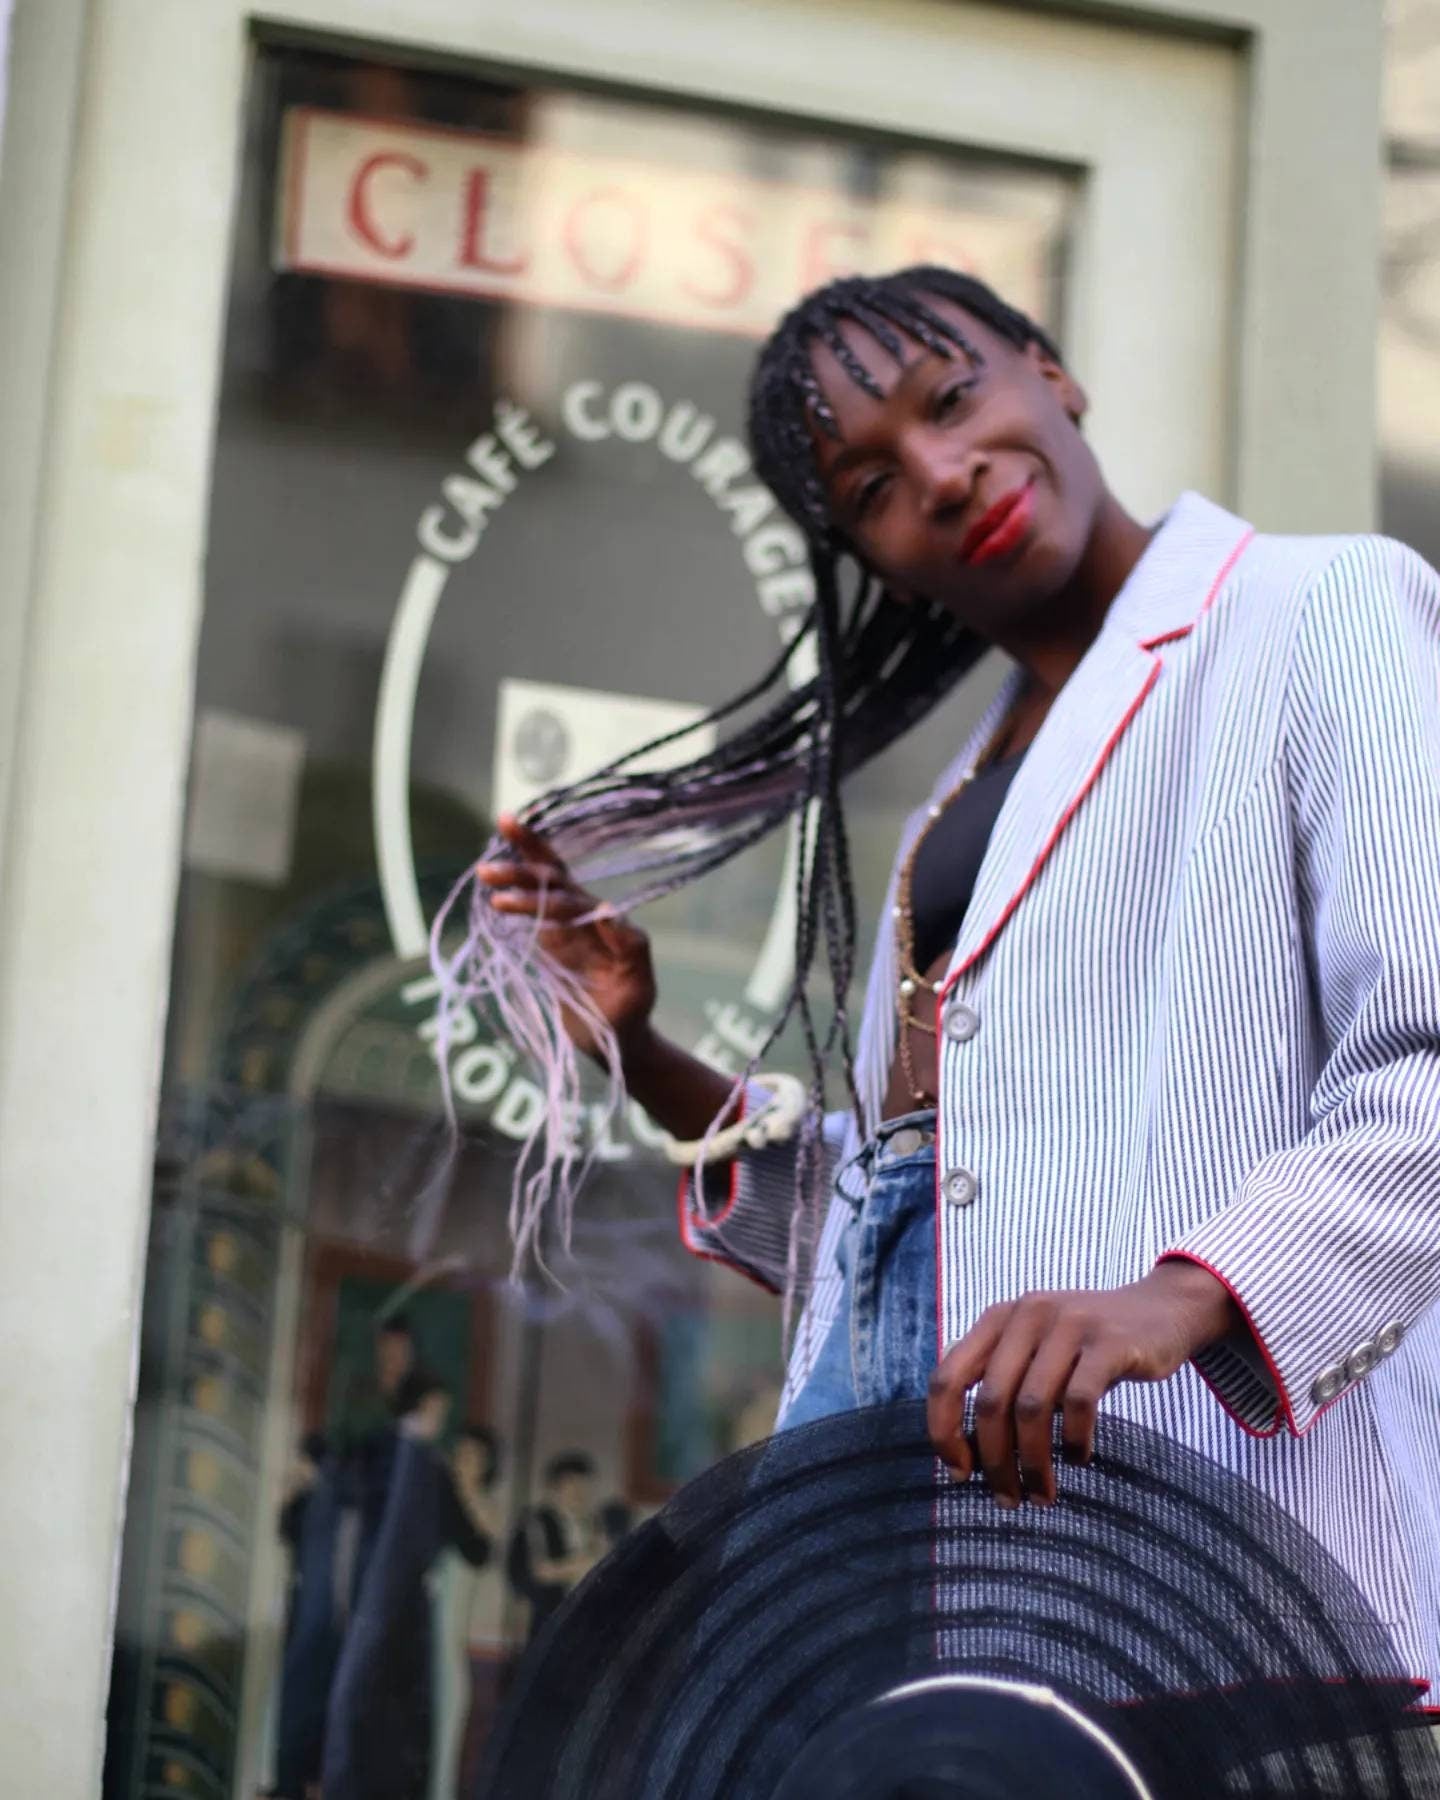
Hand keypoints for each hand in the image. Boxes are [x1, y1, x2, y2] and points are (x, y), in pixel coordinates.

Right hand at [475, 814, 657, 1057]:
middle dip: (529, 858)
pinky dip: (515, 892)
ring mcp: (569, 926)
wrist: (617, 1036)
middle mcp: (589, 917)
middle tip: (497, 842)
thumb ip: (631, 948)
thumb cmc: (630, 1012)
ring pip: (542, 888)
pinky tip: (494, 882)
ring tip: (483, 869)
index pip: (574, 899)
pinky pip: (534, 908)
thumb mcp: (638, 985)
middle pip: (557, 877)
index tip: (507, 901)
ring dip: (516, 874)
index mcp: (610, 924)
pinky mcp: (553, 939)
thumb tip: (608, 909)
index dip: (542, 896)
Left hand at [926, 1261, 1238, 1507]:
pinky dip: (1074, 1440)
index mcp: (998, 1318)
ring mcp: (1069, 1325)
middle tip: (1008, 1499)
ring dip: (1033, 1463)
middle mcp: (1027, 1315)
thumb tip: (966, 1455)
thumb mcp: (1035, 1350)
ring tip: (1042, 1493)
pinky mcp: (1110, 1343)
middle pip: (990, 1402)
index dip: (943, 1431)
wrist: (1160, 1311)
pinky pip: (1079, 1403)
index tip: (959, 1472)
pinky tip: (1079, 1457)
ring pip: (1032, 1408)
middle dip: (995, 1461)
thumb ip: (1000, 1384)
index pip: (947, 1377)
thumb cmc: (1085, 1346)